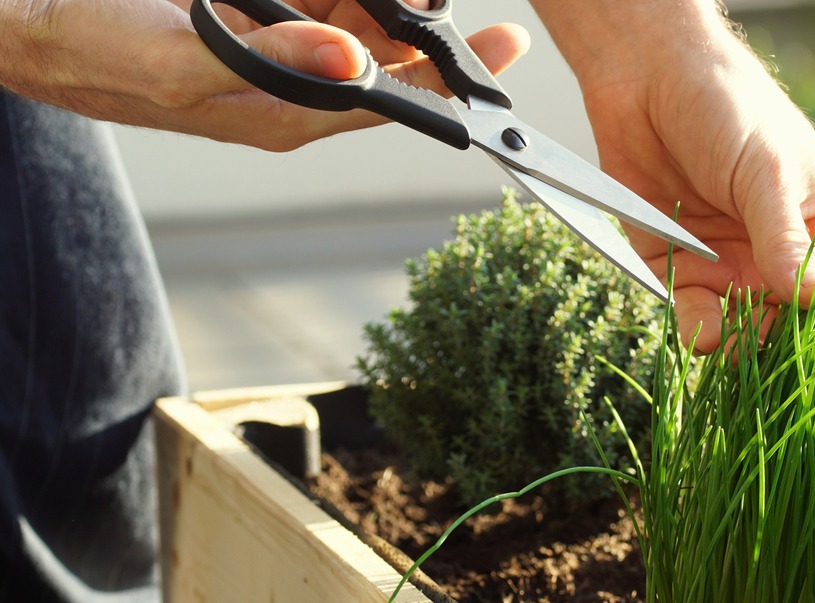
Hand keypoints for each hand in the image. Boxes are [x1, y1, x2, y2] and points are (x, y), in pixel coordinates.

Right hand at [0, 0, 528, 150]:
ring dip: (393, 1)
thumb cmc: (93, 50)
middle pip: (387, 62)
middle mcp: (290, 87)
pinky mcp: (255, 17)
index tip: (502, 48)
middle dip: (435, 33)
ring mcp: (275, 49)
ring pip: (360, 22)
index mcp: (283, 114)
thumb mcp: (180, 59)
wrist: (31, 22)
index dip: (450, 81)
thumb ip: (272, 66)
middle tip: (478, 10)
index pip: (389, 103)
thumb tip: (358, 67)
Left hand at [531, 0, 814, 354]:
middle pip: (797, 324)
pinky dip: (700, 332)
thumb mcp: (766, 170)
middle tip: (782, 360)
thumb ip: (785, 239)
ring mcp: (731, 267)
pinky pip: (695, 316)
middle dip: (791, 347)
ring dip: (746, 346)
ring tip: (739, 343)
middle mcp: (780, 257)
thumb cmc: (727, 108)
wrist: (646, 80)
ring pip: (747, 332)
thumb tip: (812, 299)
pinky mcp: (680, 271)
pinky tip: (705, 333)